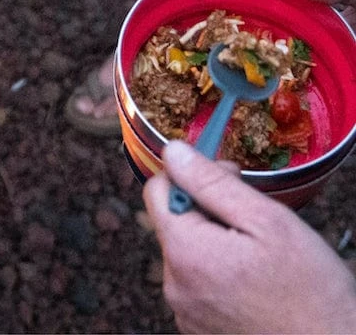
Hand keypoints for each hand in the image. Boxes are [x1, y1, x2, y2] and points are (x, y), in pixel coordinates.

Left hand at [143, 140, 355, 332]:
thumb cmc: (312, 292)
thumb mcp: (267, 221)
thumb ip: (212, 183)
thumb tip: (173, 152)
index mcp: (185, 253)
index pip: (157, 190)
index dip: (191, 175)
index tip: (228, 178)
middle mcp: (175, 285)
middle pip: (173, 222)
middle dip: (206, 209)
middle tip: (252, 215)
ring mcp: (186, 312)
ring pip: (186, 253)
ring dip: (213, 242)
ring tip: (257, 254)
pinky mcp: (199, 329)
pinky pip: (197, 285)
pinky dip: (218, 274)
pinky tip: (252, 281)